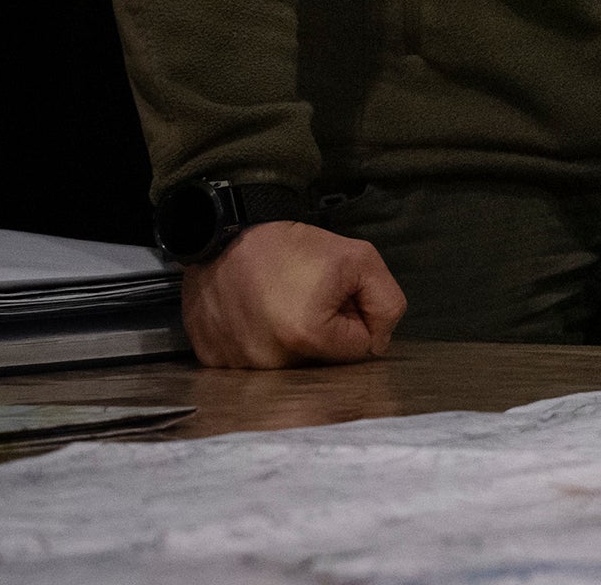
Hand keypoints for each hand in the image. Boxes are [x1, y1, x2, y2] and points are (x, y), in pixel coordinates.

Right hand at [179, 221, 405, 367]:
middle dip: (326, 331)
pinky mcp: (213, 360)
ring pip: (290, 364)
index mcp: (309, 336)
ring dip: (292, 339)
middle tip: (307, 297)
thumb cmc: (292, 246)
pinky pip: (251, 363)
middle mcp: (271, 361)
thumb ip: (386, 302)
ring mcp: (239, 365)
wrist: (225, 235)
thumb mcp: (360, 258)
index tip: (336, 295)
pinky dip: (258, 341)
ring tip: (278, 303)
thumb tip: (379, 343)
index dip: (356, 316)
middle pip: (324, 359)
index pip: (360, 347)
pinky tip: (254, 313)